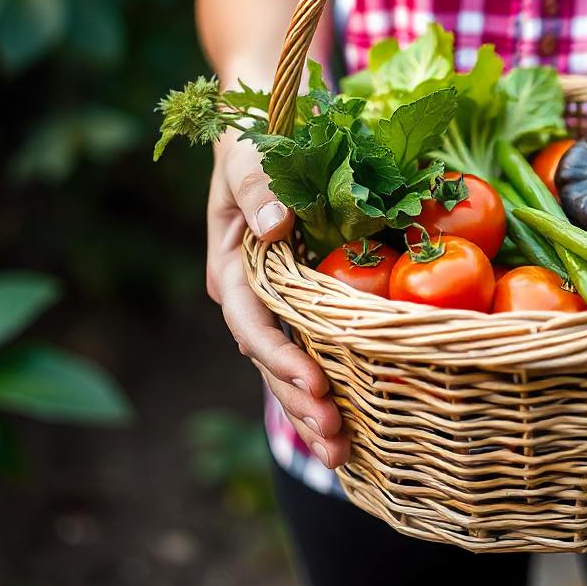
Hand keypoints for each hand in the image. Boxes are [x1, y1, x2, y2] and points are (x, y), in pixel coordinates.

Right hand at [207, 131, 350, 467]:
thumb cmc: (257, 139)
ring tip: (342, 454)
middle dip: (297, 403)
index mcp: (231, 267)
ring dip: (311, 410)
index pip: (251, 323)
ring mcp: (276, 304)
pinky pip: (316, 350)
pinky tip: (355, 424)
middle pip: (269, 361)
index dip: (280, 357)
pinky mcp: (304, 303)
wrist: (268, 130)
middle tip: (334, 443)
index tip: (314, 384)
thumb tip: (274, 226)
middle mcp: (251, 295)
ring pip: (289, 367)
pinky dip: (332, 386)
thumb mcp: (249, 155)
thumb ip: (257, 187)